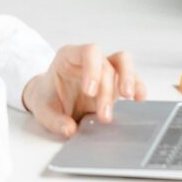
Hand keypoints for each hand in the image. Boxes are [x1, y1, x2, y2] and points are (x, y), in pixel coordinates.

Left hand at [21, 45, 145, 137]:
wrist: (51, 99)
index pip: (88, 52)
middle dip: (106, 91)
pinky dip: (138, 87)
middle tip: (104, 115)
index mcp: (69, 57)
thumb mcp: (42, 110)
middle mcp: (90, 60)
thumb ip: (54, 120)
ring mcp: (104, 69)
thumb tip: (70, 129)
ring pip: (124, 62)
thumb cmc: (47, 98)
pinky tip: (139, 99)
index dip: (93, 69)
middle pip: (106, 65)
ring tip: (130, 97)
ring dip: (129, 79)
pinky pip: (132, 78)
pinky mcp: (115, 82)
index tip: (90, 91)